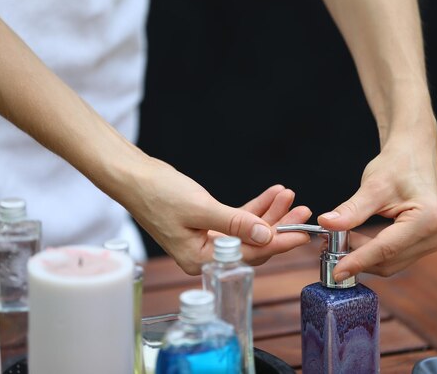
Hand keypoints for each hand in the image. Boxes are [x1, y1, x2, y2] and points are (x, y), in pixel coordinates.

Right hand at [126, 158, 309, 273]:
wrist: (134, 177)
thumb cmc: (158, 194)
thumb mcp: (200, 209)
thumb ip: (235, 224)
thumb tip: (266, 235)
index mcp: (201, 260)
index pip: (249, 255)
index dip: (278, 243)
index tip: (301, 234)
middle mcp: (206, 254)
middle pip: (253, 243)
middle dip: (278, 226)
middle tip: (302, 212)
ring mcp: (208, 239)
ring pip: (248, 230)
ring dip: (269, 213)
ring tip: (289, 196)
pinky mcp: (209, 223)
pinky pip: (238, 218)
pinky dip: (255, 206)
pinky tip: (272, 194)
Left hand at [318, 131, 436, 278]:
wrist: (414, 154)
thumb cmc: (397, 164)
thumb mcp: (372, 186)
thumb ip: (350, 210)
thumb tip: (326, 224)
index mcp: (428, 219)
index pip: (386, 249)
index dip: (358, 261)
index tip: (336, 271)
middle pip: (389, 261)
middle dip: (358, 258)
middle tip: (328, 247)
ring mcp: (435, 240)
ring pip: (391, 262)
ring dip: (364, 257)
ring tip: (339, 242)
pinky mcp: (427, 242)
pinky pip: (396, 256)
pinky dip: (374, 253)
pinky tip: (355, 242)